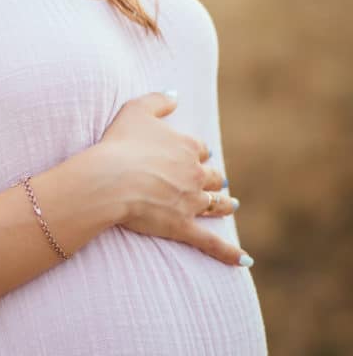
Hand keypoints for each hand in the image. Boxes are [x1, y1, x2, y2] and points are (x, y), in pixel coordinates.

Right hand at [98, 92, 249, 267]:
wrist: (111, 179)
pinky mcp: (183, 227)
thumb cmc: (120, 144)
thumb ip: (159, 100)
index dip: (197, 152)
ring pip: (217, 205)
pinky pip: (211, 242)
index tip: (196, 155)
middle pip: (213, 176)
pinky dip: (229, 252)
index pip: (200, 149)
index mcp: (187, 147)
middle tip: (218, 182)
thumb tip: (176, 94)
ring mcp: (192, 202)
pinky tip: (245, 261)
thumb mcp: (137, 109)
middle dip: (215, 179)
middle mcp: (195, 174)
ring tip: (233, 205)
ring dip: (225, 205)